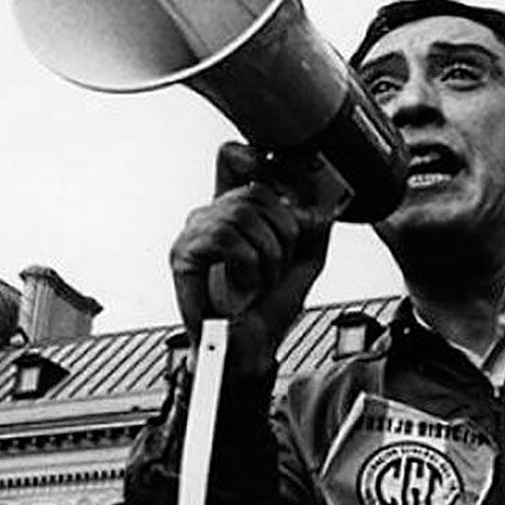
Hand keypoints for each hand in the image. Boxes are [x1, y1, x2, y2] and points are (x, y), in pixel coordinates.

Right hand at [169, 142, 332, 379]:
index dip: (250, 154)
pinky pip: (226, 237)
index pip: (234, 160)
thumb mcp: (304, 265)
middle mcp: (214, 215)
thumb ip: (314, 231)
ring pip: (244, 212)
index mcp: (239, 212)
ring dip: (267, 255)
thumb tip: (321, 203)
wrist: (248, 350)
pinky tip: (243, 285)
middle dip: (283, 232)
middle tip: (278, 266)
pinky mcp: (183, 253)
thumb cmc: (267, 312)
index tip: (269, 163)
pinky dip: (246, 265)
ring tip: (260, 281)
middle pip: (255, 190)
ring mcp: (196, 231)